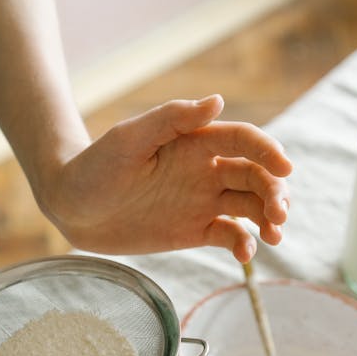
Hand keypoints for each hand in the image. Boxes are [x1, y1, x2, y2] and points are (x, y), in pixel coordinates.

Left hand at [39, 96, 292, 261]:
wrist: (72, 206)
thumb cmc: (96, 165)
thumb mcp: (129, 139)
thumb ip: (172, 120)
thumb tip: (218, 102)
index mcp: (196, 142)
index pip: (244, 142)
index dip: (269, 152)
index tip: (285, 169)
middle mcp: (206, 170)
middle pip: (255, 176)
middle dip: (274, 192)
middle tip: (278, 214)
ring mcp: (202, 202)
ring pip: (249, 207)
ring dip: (268, 218)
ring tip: (274, 236)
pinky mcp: (193, 231)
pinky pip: (229, 236)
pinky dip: (244, 244)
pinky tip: (246, 253)